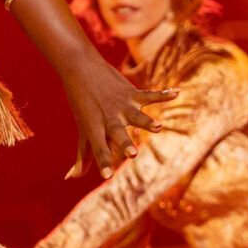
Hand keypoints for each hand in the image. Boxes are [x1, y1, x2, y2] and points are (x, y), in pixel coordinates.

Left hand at [62, 59, 173, 176]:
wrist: (80, 69)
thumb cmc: (82, 104)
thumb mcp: (82, 129)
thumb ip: (82, 156)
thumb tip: (71, 178)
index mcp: (94, 128)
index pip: (98, 148)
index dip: (102, 161)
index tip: (106, 176)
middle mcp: (108, 118)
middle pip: (117, 133)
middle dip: (125, 143)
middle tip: (133, 154)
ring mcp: (121, 105)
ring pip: (136, 115)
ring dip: (147, 122)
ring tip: (159, 127)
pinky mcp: (130, 93)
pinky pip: (149, 95)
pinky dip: (163, 94)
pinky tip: (176, 93)